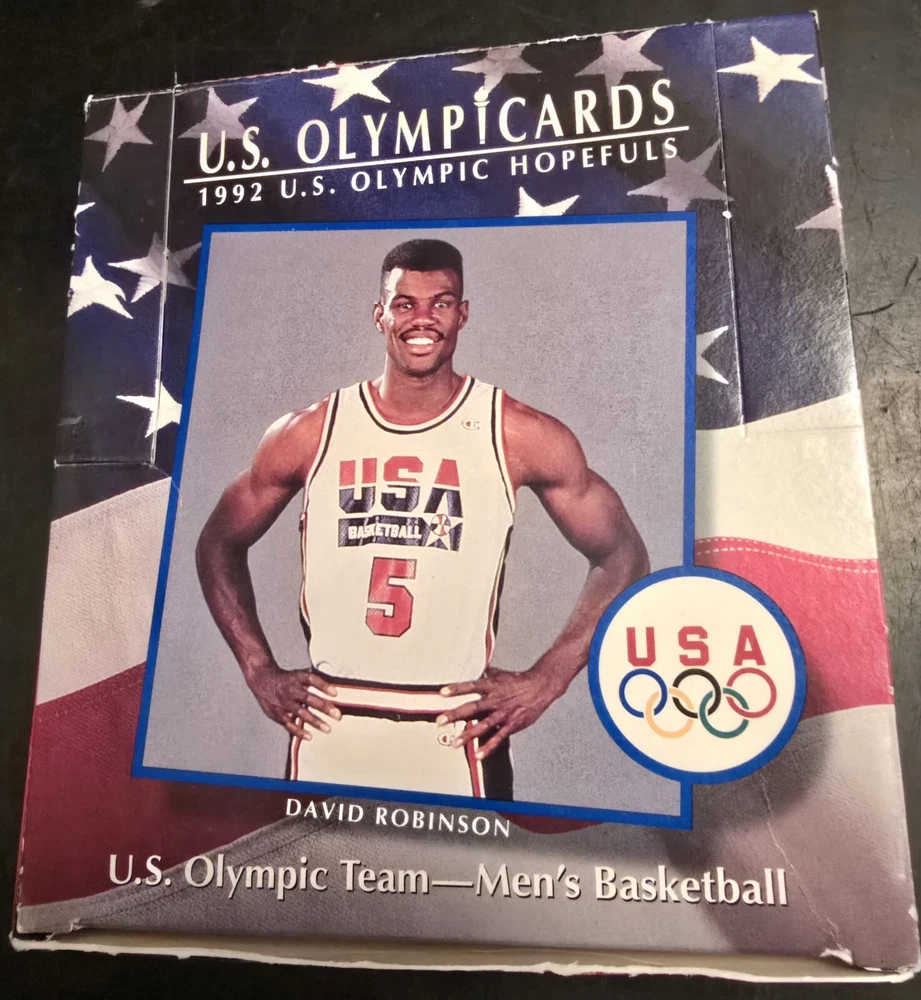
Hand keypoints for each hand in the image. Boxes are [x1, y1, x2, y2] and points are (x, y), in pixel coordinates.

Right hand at [246, 664, 340, 740]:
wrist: (261, 679)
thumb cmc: (284, 678)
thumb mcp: (298, 674)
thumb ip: (313, 682)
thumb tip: (331, 688)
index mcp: (297, 678)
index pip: (312, 680)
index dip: (323, 686)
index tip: (335, 693)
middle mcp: (291, 690)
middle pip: (309, 698)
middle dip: (324, 707)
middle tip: (337, 715)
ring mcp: (284, 702)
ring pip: (301, 713)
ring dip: (315, 721)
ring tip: (327, 729)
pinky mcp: (277, 713)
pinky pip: (289, 723)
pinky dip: (299, 730)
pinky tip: (309, 736)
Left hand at [436, 666, 568, 759]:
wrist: (541, 687)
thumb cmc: (520, 681)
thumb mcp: (501, 674)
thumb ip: (488, 675)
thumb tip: (480, 670)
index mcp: (491, 686)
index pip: (471, 686)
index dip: (456, 689)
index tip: (442, 693)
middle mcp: (495, 700)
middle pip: (472, 708)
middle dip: (455, 715)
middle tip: (440, 720)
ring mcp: (502, 714)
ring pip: (482, 726)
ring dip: (467, 735)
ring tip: (454, 742)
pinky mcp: (511, 725)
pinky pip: (498, 738)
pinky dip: (488, 747)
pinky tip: (478, 754)